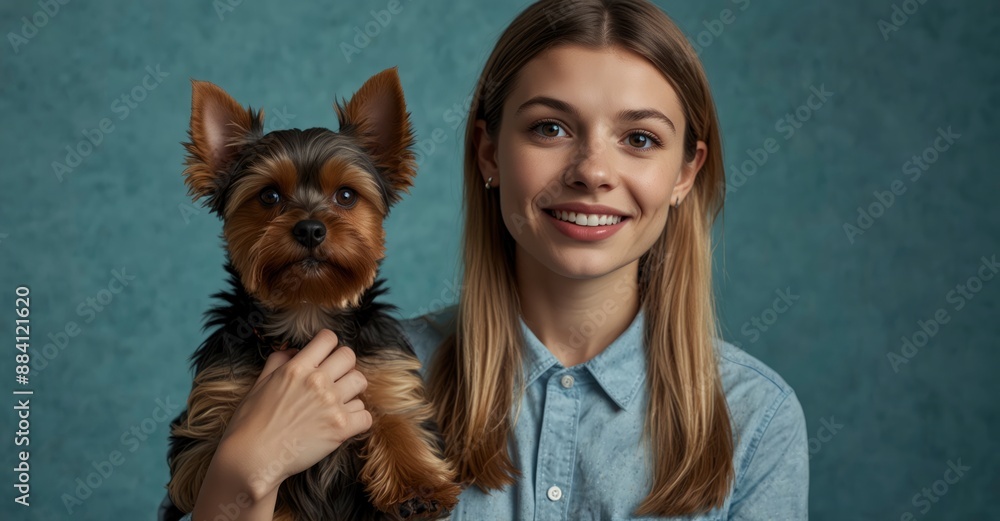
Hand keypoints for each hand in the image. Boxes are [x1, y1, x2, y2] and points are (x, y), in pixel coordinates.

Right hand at [216, 329, 371, 498]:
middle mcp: (317, 381)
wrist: (252, 459)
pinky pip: (366, 414)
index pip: (328, 339)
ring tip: (339, 403)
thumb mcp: (259, 383)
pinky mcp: (341, 428)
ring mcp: (331, 404)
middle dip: (343, 366)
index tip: (325, 357)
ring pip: (360, 382)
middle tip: (335, 380)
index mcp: (296, 368)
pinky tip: (344, 423)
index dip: (328, 346)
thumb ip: (278, 361)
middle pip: (349, 356)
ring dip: (352, 391)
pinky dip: (358, 419)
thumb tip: (294, 350)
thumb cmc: (250, 423)